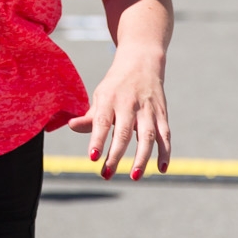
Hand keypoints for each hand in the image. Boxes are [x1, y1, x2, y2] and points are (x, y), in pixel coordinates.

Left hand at [68, 45, 171, 180]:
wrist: (142, 61)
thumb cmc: (116, 84)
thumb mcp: (100, 95)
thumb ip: (89, 116)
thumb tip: (71, 126)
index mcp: (109, 98)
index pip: (102, 122)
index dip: (97, 140)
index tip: (92, 158)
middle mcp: (129, 104)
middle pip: (124, 132)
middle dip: (115, 155)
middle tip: (106, 174)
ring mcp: (148, 109)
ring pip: (148, 136)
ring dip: (141, 158)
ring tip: (134, 176)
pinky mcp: (162, 114)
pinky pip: (166, 135)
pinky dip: (165, 152)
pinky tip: (161, 169)